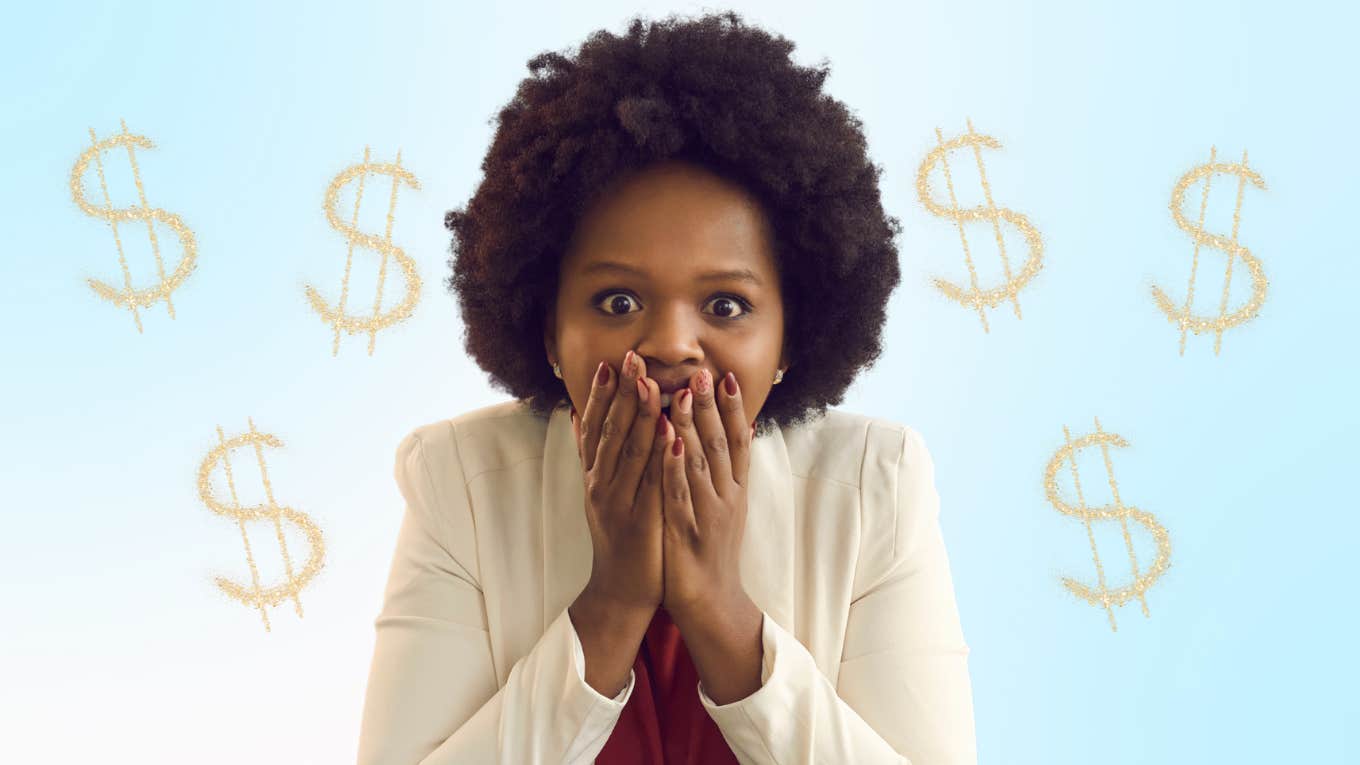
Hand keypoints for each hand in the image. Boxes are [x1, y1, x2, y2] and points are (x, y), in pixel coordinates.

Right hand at [571, 350, 669, 612]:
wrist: (622, 589)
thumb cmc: (618, 535)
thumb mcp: (599, 490)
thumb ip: (590, 453)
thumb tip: (574, 413)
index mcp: (595, 475)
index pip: (595, 426)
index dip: (600, 394)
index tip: (609, 362)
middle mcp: (601, 485)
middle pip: (610, 431)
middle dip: (621, 392)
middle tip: (630, 357)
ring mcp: (619, 503)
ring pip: (628, 452)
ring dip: (639, 416)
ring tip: (649, 383)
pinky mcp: (640, 521)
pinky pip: (650, 482)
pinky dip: (659, 456)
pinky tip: (669, 432)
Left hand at [659, 368, 753, 621]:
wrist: (711, 603)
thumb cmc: (711, 551)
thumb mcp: (726, 506)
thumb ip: (728, 470)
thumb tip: (740, 430)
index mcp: (735, 490)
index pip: (736, 441)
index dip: (732, 409)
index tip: (725, 376)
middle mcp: (727, 497)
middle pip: (720, 444)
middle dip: (711, 407)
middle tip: (703, 373)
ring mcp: (709, 515)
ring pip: (700, 464)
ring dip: (691, 427)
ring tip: (683, 394)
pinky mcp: (687, 533)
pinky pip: (680, 495)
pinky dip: (675, 468)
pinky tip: (668, 444)